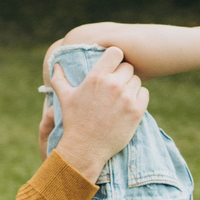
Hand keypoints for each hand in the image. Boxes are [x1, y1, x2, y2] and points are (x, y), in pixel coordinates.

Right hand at [50, 47, 148, 181]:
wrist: (86, 148)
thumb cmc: (74, 121)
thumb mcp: (65, 98)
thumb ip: (59, 79)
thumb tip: (55, 64)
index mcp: (96, 77)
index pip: (116, 52)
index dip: (115, 58)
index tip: (112, 66)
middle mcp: (113, 84)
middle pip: (128, 67)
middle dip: (122, 75)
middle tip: (115, 87)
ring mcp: (126, 97)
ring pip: (137, 81)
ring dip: (130, 87)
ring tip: (120, 98)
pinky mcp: (137, 110)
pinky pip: (144, 94)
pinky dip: (138, 98)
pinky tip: (128, 106)